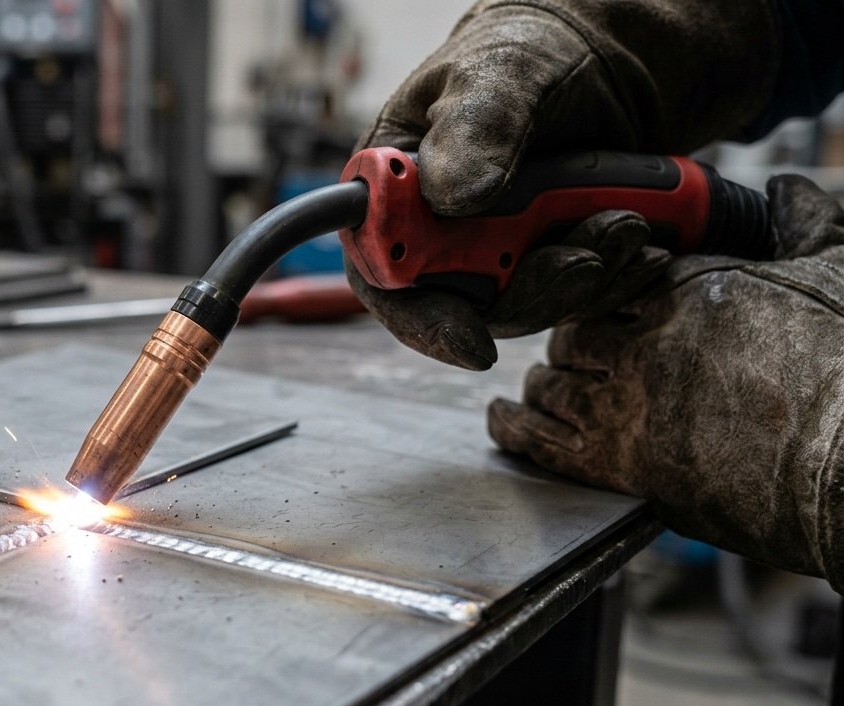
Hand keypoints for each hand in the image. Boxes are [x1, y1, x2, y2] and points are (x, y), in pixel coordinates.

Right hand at [351, 0, 776, 368]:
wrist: (605, 57)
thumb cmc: (531, 48)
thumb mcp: (502, 72)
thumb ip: (474, 126)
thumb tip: (451, 195)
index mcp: (393, 187)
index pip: (382, 273)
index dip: (420, 317)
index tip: (470, 337)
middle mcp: (432, 231)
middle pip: (460, 307)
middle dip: (532, 292)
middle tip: (588, 258)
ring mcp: (489, 252)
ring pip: (524, 308)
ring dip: (582, 280)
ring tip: (628, 225)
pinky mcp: (541, 262)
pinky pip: (570, 298)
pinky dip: (611, 278)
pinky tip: (641, 243)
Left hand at [489, 175, 843, 588]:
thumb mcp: (836, 278)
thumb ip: (805, 229)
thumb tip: (791, 190)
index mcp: (691, 287)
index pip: (613, 280)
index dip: (603, 297)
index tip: (603, 311)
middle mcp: (647, 338)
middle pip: (572, 333)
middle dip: (569, 347)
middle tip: (572, 362)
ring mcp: (626, 401)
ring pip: (550, 383)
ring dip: (545, 388)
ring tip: (541, 394)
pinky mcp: (617, 462)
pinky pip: (538, 438)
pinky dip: (513, 428)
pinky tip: (503, 422)